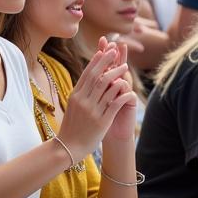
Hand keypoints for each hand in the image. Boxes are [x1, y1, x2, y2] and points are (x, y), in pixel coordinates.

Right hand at [58, 41, 133, 156]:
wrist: (69, 147)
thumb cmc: (72, 126)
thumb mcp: (72, 106)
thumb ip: (81, 93)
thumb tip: (88, 78)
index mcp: (75, 96)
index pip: (87, 74)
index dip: (96, 61)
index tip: (103, 50)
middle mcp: (83, 100)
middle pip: (97, 76)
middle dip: (107, 62)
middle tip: (115, 52)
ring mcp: (92, 110)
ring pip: (107, 87)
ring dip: (117, 74)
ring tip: (125, 67)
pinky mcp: (102, 121)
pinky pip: (114, 103)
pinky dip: (122, 93)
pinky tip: (128, 88)